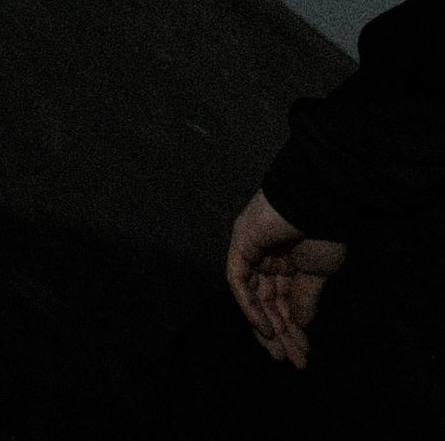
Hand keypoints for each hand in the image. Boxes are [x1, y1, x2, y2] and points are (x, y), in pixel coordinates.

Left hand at [225, 188, 344, 366]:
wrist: (317, 201)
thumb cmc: (323, 232)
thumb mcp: (318, 274)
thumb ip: (304, 299)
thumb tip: (299, 325)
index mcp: (286, 262)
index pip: (283, 301)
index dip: (292, 329)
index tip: (302, 354)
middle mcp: (266, 257)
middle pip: (267, 303)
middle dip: (280, 333)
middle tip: (291, 360)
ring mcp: (251, 250)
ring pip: (253, 296)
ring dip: (266, 326)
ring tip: (281, 352)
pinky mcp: (240, 243)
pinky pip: (238, 279)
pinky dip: (249, 304)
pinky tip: (266, 327)